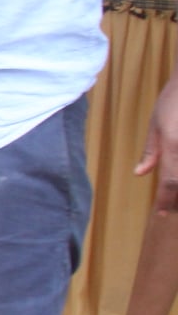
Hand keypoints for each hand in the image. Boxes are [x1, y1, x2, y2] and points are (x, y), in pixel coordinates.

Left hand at [135, 73, 177, 214]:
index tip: (160, 214)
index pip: (169, 182)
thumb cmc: (174, 100)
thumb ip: (151, 151)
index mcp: (173, 145)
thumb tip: (140, 174)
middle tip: (169, 211)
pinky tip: (176, 179)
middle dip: (177, 202)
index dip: (165, 201)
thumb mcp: (157, 124)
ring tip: (174, 201)